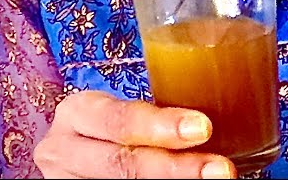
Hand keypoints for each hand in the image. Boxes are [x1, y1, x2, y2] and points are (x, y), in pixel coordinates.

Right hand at [34, 90, 236, 178]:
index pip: (119, 120)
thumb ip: (157, 121)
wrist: (79, 158)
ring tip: (214, 179)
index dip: (161, 125)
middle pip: (123, 164)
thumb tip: (224, 119)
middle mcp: (63, 150)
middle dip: (177, 168)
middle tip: (221, 170)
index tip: (204, 127)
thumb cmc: (114, 131)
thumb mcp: (124, 117)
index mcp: (78, 113)